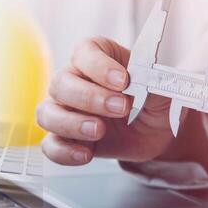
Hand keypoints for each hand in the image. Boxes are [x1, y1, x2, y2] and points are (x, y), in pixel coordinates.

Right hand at [38, 37, 176, 164]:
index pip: (84, 53)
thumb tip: (143, 82)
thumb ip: (151, 81)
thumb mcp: (160, 86)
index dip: (99, 66)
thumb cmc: (152, 99)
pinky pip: (50, 145)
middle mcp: (74, 79)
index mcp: (96, 56)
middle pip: (60, 83)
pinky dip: (64, 152)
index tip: (123, 81)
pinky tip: (86, 154)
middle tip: (121, 108)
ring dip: (71, 124)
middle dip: (89, 98)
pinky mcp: (65, 138)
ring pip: (47, 113)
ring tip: (99, 131)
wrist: (154, 129)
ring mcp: (65, 109)